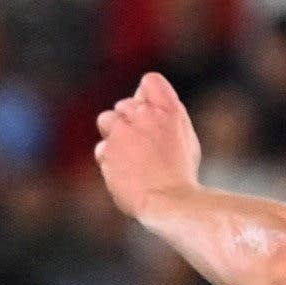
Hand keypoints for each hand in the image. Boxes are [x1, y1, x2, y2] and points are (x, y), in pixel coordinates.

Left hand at [94, 73, 203, 228]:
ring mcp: (122, 132)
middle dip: (130, 121)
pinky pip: (102, 149)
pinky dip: (111, 160)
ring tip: (133, 159)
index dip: (149, 96)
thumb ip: (163, 113)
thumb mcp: (183, 136)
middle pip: (125, 104)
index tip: (154, 114)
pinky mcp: (107, 152)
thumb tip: (142, 96)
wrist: (170, 202)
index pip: (151, 81)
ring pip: (107, 120)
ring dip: (115, 136)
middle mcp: (142, 114)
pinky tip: (127, 174)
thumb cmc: (180, 173)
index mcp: (167, 108)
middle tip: (146, 148)